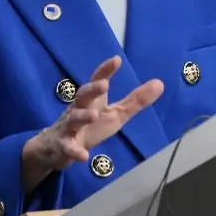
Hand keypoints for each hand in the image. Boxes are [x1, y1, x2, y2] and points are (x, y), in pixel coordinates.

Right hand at [26, 56, 163, 172]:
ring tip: (93, 115)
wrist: (55, 148)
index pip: (97, 81)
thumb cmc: (90, 126)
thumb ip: (135, 101)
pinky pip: (68, 148)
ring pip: (73, 119)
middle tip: (103, 85)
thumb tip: (160, 83)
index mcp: (92, 100)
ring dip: (82, 117)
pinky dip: (74, 151)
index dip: (105, 70)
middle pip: (82, 96)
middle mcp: (78, 109)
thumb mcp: (115, 114)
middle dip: (91, 89)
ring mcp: (69, 128)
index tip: (116, 60)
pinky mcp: (63, 147)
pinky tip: (83, 155)